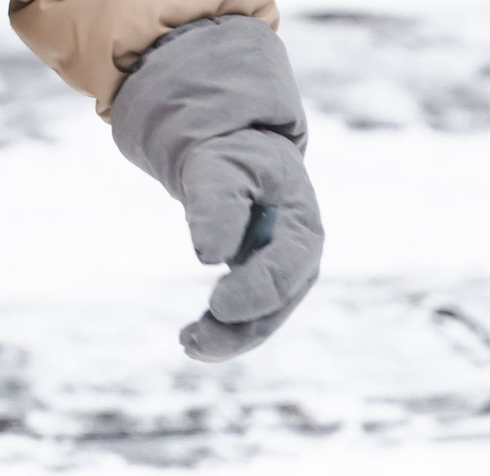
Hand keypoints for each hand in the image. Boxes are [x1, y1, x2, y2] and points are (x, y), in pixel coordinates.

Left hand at [111, 16, 322, 360]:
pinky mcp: (256, 281)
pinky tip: (189, 340)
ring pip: (261, 319)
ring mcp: (279, 272)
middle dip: (240, 329)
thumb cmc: (230, 153)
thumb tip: (209, 256)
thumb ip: (216, 204)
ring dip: (227, 339)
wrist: (230, 146)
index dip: (256, 292)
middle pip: (277, 304)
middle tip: (192, 339)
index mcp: (303, 226)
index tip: (215, 304)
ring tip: (186, 343)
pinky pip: (245, 316)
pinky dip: (221, 331)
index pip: (287, 269)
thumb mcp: (222, 166)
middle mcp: (298, 257)